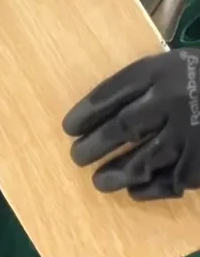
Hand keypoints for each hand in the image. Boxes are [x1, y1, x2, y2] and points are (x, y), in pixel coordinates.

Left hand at [63, 49, 199, 199]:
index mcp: (162, 71)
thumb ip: (143, 82)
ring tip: (99, 183)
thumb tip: (100, 111)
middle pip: (125, 125)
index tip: (69, 128)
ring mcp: (192, 132)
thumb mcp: (172, 64)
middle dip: (96, 145)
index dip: (87, 112)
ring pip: (147, 157)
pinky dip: (153, 188)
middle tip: (76, 158)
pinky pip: (176, 179)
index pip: (113, 93)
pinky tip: (136, 192)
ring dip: (119, 172)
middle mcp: (173, 101)